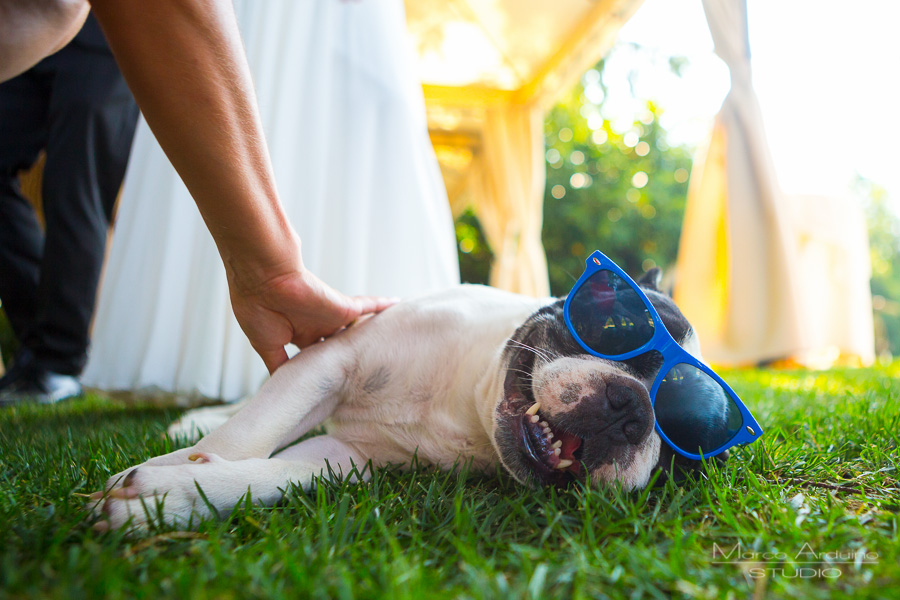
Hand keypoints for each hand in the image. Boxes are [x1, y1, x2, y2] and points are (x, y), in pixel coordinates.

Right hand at [229, 266, 396, 372]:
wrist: (263, 280)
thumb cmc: (258, 309)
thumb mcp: (266, 345)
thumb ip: (278, 365)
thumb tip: (282, 388)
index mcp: (297, 335)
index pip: (316, 358)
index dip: (323, 371)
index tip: (333, 389)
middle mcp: (317, 327)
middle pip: (340, 349)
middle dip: (350, 363)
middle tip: (365, 382)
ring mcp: (332, 317)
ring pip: (357, 331)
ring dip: (371, 341)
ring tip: (388, 356)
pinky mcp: (344, 307)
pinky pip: (370, 306)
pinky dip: (383, 305)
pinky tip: (397, 306)